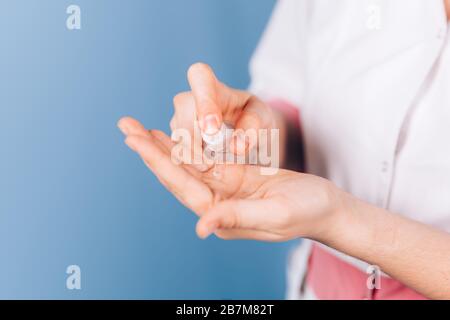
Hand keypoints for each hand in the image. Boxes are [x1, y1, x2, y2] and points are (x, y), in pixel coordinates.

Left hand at [117, 117, 344, 240]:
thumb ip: (239, 217)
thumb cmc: (308, 212)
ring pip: (187, 164)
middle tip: (125, 125)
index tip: (134, 140)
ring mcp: (224, 189)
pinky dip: (186, 145)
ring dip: (162, 145)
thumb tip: (200, 227)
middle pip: (177, 174)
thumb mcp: (276, 214)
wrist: (326, 207)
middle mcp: (216, 203)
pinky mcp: (234, 176)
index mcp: (222, 216)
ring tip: (137, 126)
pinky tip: (170, 133)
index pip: (183, 186)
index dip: (158, 162)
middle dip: (150, 150)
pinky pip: (204, 158)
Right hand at [169, 63, 275, 169]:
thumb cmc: (253, 118)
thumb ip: (252, 127)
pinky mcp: (175, 140)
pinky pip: (175, 152)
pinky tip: (203, 168)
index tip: (211, 131)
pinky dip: (188, 163)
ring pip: (177, 138)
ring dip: (190, 155)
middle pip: (183, 115)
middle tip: (209, 163)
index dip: (202, 103)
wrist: (245, 133)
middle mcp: (190, 99)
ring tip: (209, 166)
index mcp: (215, 87)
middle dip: (193, 142)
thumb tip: (236, 147)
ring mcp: (179, 120)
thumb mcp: (262, 118)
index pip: (200, 77)